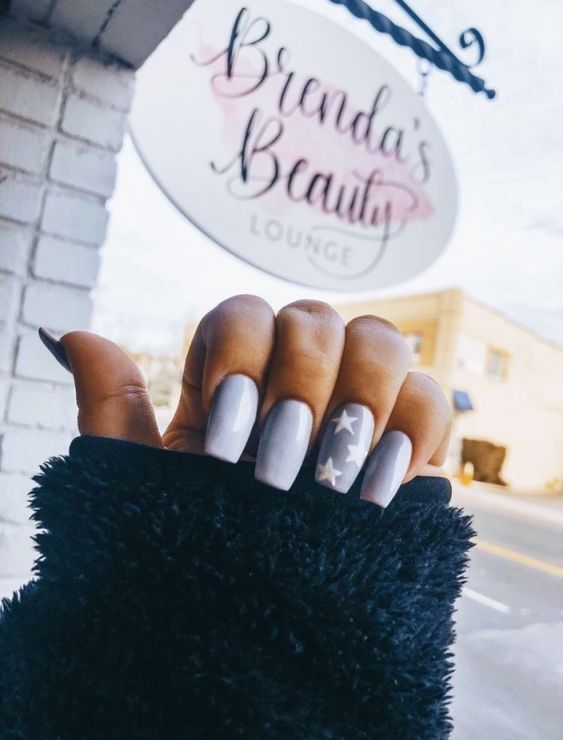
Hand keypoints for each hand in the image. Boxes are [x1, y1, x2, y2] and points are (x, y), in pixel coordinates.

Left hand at [40, 295, 450, 506]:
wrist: (244, 616)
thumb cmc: (186, 542)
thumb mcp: (141, 483)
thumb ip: (111, 406)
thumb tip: (74, 336)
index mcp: (235, 375)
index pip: (245, 315)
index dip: (239, 361)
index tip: (225, 445)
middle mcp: (300, 372)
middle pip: (318, 318)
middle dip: (301, 389)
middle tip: (279, 467)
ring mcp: (360, 397)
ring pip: (381, 341)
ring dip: (359, 401)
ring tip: (333, 480)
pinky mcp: (410, 435)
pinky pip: (432, 398)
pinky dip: (414, 432)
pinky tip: (378, 486)